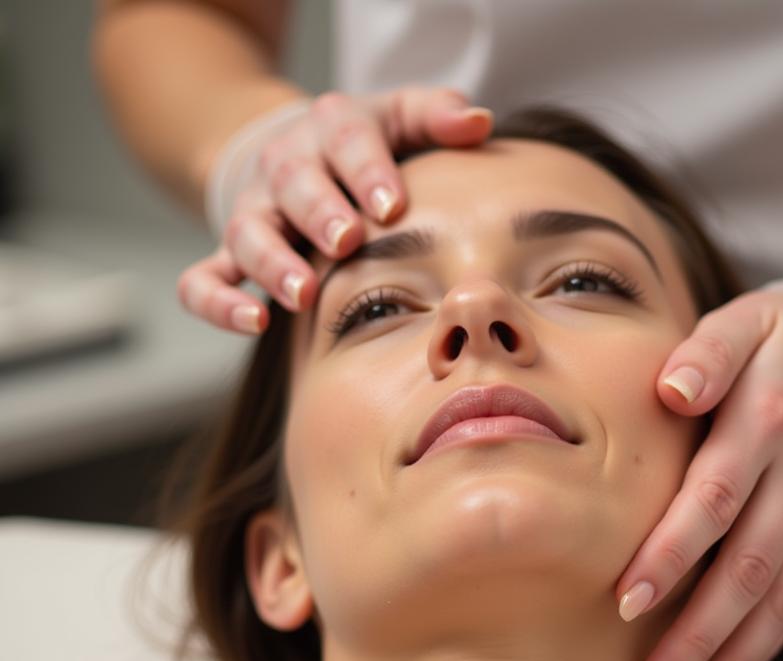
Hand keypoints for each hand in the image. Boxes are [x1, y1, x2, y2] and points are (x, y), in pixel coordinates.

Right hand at [177, 86, 492, 333]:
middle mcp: (285, 168)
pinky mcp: (229, 256)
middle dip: (318, 213)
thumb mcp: (399, 120)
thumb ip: (438, 116)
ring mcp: (254, 215)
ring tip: (302, 294)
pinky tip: (254, 323)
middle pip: (293, 185)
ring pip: (247, 233)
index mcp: (331, 130)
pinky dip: (219, 302)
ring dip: (272, 263)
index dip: (366, 171)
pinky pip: (203, 280)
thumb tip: (479, 123)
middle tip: (346, 242)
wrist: (298, 159)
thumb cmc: (365, 149)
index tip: (392, 207)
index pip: (347, 140)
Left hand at [616, 258, 782, 660]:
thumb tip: (670, 391)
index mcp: (770, 419)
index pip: (715, 499)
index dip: (671, 554)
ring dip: (730, 657)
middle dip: (696, 632)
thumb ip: (707, 352)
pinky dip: (765, 647)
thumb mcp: (746, 318)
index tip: (625, 601)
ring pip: (780, 599)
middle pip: (748, 567)